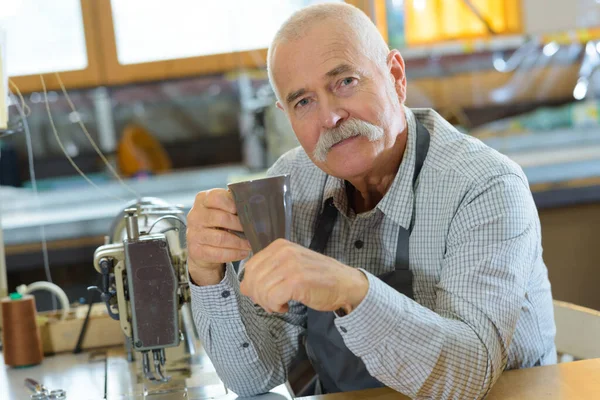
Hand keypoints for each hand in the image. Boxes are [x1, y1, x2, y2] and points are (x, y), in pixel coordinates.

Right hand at [187, 189, 251, 285]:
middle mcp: (194, 215)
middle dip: (240, 225)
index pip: (216, 197)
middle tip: (253, 230)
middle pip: (221, 218)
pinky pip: (218, 253)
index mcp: (202, 200)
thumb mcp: (223, 209)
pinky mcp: (196, 250)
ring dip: (239, 242)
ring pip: (221, 238)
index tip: (243, 210)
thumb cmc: (218, 222)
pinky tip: (243, 252)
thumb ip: (234, 204)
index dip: (231, 203)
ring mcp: (193, 234)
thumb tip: (255, 207)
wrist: (202, 245)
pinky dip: (234, 254)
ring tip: (250, 244)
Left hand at [239, 239, 368, 313]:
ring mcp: (290, 265)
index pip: (250, 267)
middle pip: (252, 280)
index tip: (265, 294)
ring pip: (261, 290)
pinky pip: (272, 298)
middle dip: (258, 297)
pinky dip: (276, 307)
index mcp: (279, 246)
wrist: (345, 284)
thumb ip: (268, 271)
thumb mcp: (290, 266)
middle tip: (272, 303)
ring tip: (280, 305)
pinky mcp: (296, 281)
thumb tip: (244, 287)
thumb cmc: (318, 278)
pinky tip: (286, 306)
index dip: (252, 286)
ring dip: (267, 304)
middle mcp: (283, 252)